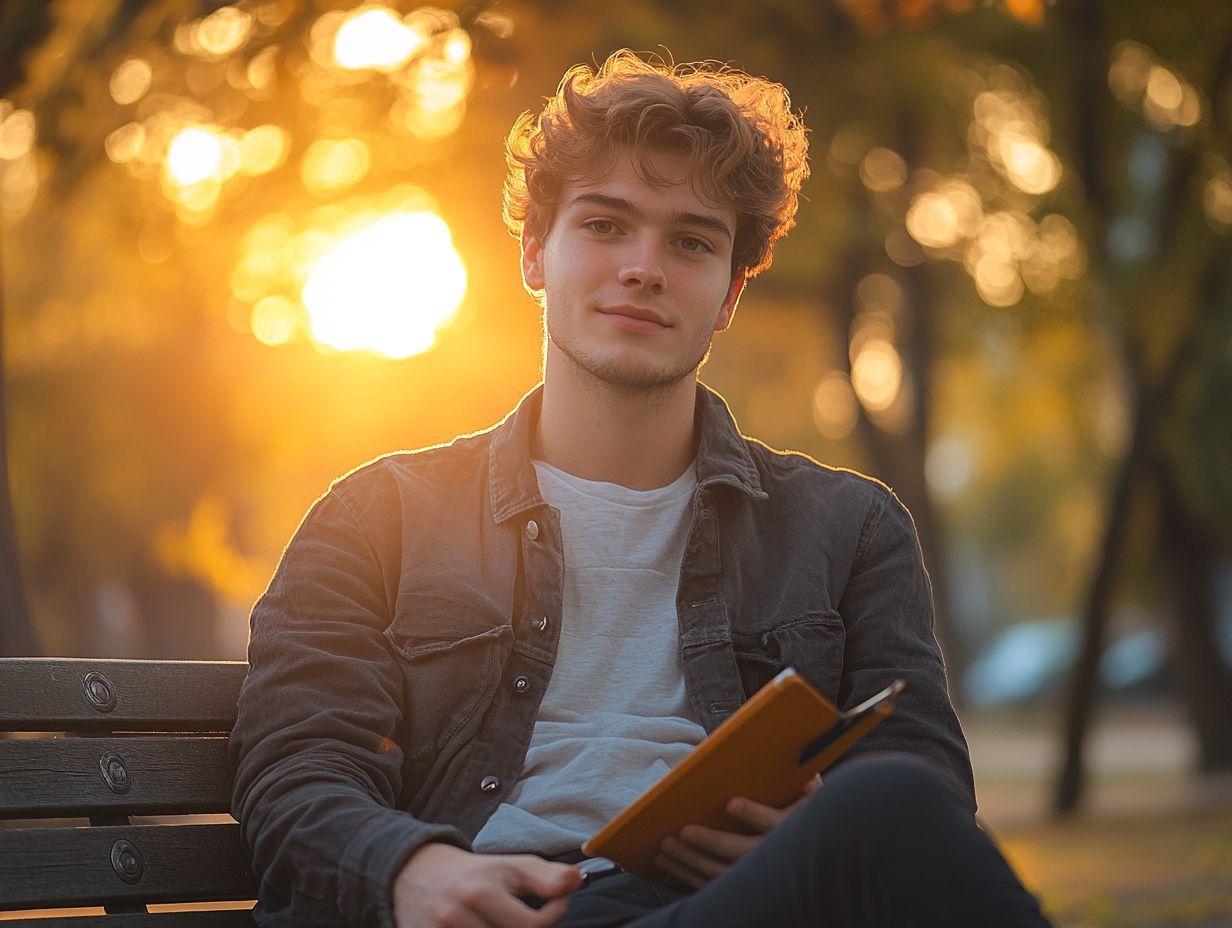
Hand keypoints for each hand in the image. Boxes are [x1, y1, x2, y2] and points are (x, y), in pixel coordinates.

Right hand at [392, 842, 581, 927]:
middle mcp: (458, 914)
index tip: (555, 904)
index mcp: (482, 890)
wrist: (413, 874)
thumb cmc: (471, 873)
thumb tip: (577, 879)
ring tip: (499, 923)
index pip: (534, 925)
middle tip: (522, 917)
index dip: (554, 915)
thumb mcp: (509, 866)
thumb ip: (546, 875)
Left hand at [655, 774, 821, 889]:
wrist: (809, 860)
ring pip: (721, 873)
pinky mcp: (740, 890)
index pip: (774, 822)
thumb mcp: (810, 799)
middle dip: (710, 842)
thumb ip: (806, 784)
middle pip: (741, 851)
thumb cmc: (804, 817)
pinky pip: (711, 887)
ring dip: (691, 860)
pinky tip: (668, 864)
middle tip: (684, 830)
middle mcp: (774, 857)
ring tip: (666, 845)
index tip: (731, 804)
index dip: (753, 814)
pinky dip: (686, 877)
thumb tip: (798, 767)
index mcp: (791, 829)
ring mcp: (757, 878)